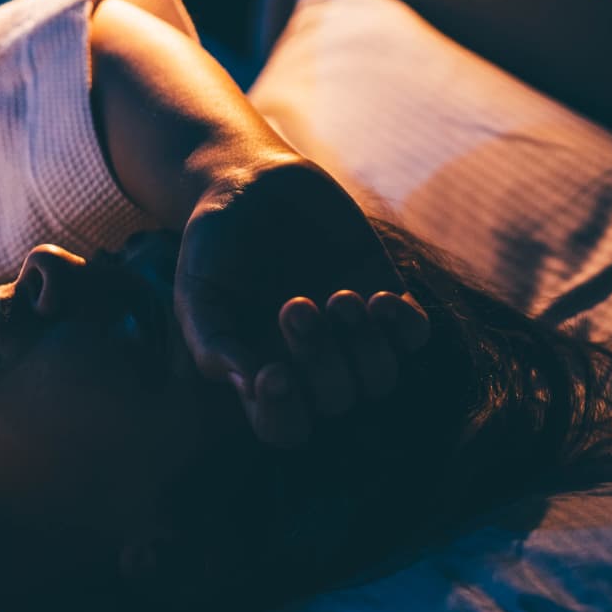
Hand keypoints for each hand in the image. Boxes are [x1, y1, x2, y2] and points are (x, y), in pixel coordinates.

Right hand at [174, 161, 431, 446]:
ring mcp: (352, 335)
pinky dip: (402, 326)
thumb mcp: (196, 288)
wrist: (253, 183)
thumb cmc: (214, 242)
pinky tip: (377, 296)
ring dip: (364, 346)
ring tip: (338, 297)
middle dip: (320, 358)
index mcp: (262, 373)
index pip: (282, 428)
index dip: (284, 413)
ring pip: (381, 380)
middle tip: (294, 303)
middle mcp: (310, 364)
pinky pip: (415, 338)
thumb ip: (211, 339)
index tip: (274, 372)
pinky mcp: (385, 298)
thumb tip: (247, 386)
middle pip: (337, 403)